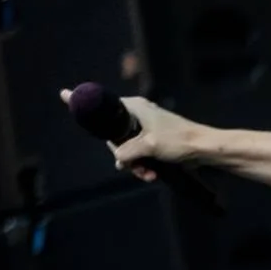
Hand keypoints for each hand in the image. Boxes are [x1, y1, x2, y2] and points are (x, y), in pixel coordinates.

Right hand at [58, 89, 201, 181]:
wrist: (206, 150)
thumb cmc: (179, 141)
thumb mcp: (148, 146)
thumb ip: (126, 151)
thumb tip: (118, 158)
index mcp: (135, 107)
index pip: (103, 106)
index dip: (85, 105)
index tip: (64, 94)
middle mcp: (139, 114)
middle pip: (115, 137)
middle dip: (123, 155)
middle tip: (133, 165)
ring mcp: (147, 128)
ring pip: (128, 149)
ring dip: (136, 165)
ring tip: (148, 174)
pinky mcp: (156, 141)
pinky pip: (141, 155)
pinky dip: (145, 166)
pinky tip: (152, 176)